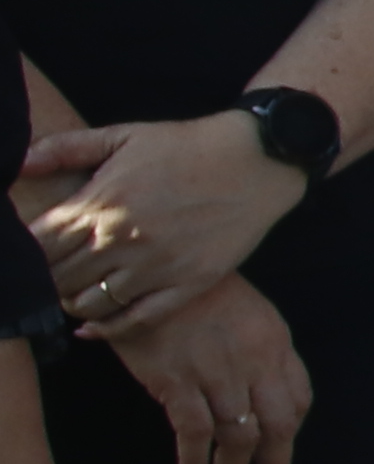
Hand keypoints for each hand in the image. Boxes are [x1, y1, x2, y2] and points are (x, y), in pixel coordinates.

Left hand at [24, 109, 316, 322]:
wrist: (259, 158)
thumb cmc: (187, 144)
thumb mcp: (125, 135)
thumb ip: (66, 148)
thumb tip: (18, 164)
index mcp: (101, 202)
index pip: (39, 245)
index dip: (25, 254)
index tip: (31, 252)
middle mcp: (123, 239)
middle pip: (58, 278)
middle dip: (47, 279)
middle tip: (53, 275)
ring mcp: (156, 265)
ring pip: (90, 303)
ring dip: (73, 303)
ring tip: (74, 293)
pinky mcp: (187, 283)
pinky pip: (135, 319)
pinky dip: (107, 329)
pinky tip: (93, 327)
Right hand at [109, 275, 310, 463]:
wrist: (148, 271)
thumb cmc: (196, 292)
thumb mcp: (248, 314)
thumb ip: (263, 354)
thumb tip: (266, 400)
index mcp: (277, 342)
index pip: (299, 399)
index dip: (291, 433)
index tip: (280, 455)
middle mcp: (255, 361)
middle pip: (278, 427)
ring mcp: (217, 373)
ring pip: (238, 438)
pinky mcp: (177, 382)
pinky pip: (194, 435)